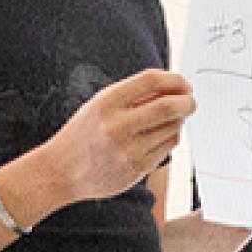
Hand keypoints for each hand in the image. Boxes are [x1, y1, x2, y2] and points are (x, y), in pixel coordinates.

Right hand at [25, 69, 197, 205]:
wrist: (61, 171)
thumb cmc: (84, 134)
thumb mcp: (100, 105)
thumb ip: (133, 95)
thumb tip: (174, 88)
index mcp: (106, 102)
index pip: (151, 81)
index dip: (175, 80)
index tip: (184, 84)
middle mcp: (117, 125)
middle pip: (168, 106)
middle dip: (187, 102)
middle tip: (191, 101)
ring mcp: (128, 149)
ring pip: (172, 128)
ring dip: (179, 120)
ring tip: (170, 119)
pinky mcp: (137, 169)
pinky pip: (168, 148)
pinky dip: (171, 137)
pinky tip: (161, 135)